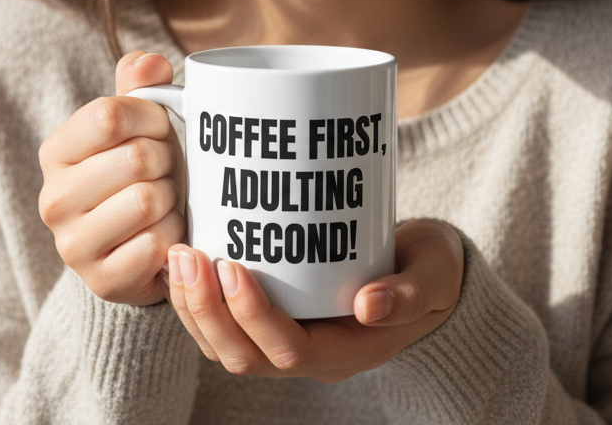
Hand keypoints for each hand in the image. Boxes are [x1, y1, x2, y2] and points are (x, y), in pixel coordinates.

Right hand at [38, 51, 185, 305]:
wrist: (141, 251)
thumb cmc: (142, 176)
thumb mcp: (138, 127)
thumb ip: (140, 87)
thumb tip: (150, 62)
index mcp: (57, 152)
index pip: (109, 115)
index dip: (151, 117)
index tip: (160, 128)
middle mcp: (54, 199)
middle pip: (137, 158)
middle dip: (168, 161)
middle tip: (166, 172)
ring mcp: (73, 245)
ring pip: (149, 200)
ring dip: (172, 200)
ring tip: (165, 203)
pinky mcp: (102, 280)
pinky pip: (158, 244)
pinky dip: (174, 238)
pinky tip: (166, 237)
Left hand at [161, 219, 463, 381]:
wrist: (427, 273)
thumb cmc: (431, 270)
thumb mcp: (433, 276)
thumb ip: (409, 291)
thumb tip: (369, 305)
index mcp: (348, 352)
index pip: (289, 351)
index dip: (253, 315)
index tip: (232, 265)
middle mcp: (311, 356)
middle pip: (244, 357)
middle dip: (206, 310)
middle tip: (187, 255)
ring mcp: (288, 340)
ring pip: (224, 347)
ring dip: (192, 306)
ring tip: (177, 254)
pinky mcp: (273, 319)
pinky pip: (222, 326)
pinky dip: (195, 299)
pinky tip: (181, 259)